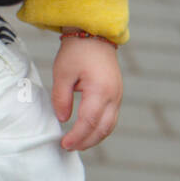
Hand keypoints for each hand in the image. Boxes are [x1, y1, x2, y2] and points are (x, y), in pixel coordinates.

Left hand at [51, 36, 121, 151]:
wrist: (95, 34)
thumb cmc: (77, 51)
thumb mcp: (63, 73)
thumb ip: (61, 97)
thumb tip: (62, 119)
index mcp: (100, 90)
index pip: (89, 122)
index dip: (77, 136)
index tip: (64, 143)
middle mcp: (114, 96)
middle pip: (103, 128)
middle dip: (86, 142)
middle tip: (69, 147)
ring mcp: (118, 95)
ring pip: (110, 125)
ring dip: (95, 137)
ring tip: (78, 143)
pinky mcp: (117, 94)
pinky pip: (111, 117)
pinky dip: (100, 128)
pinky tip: (88, 130)